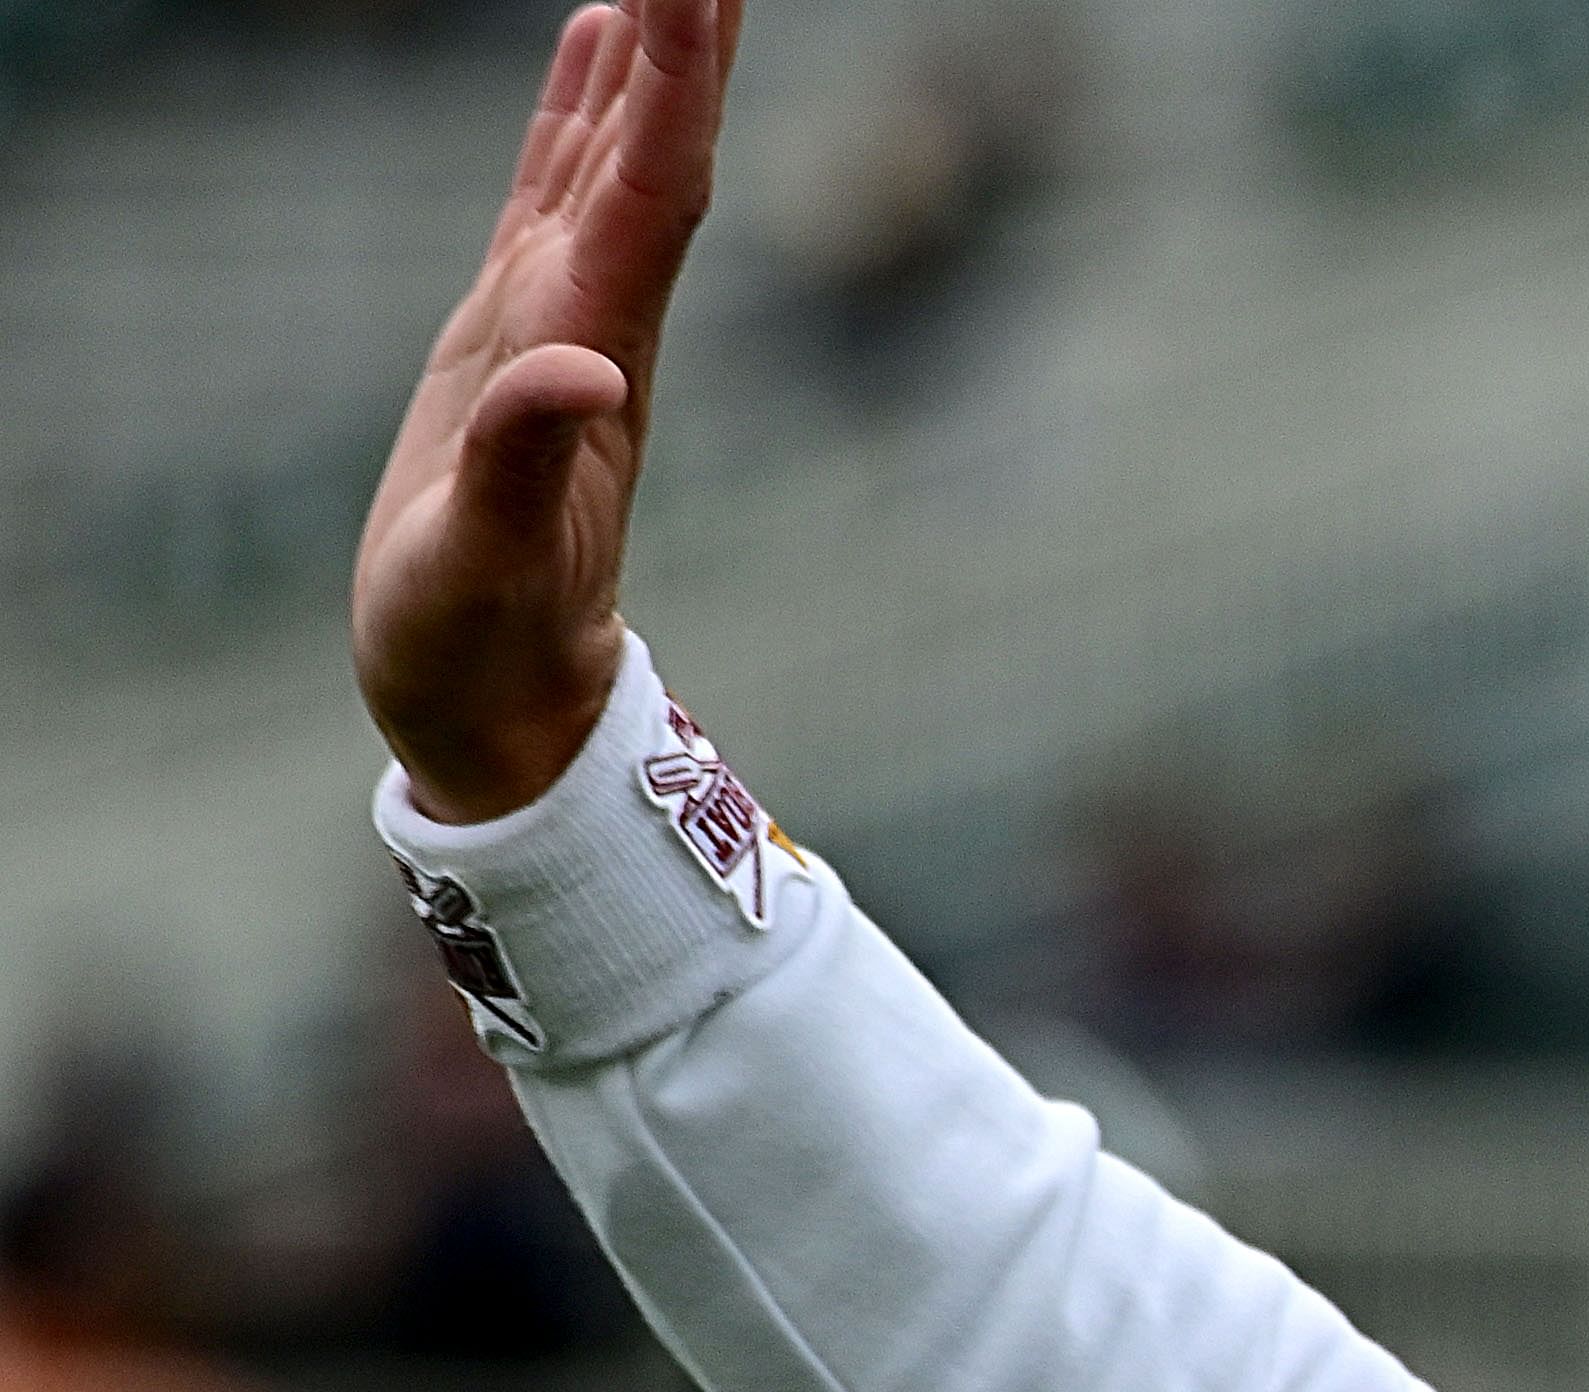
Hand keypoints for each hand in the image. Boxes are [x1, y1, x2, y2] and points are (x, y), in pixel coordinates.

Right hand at [354, 0, 739, 822]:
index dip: (682, 90)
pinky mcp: (516, 335)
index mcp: (594, 354)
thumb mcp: (483, 564)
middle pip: (660, 156)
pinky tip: (599, 51)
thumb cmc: (479, 648)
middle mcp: (597, 322)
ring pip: (619, 160)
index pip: (658, 193)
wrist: (494, 706)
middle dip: (687, 48)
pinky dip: (584, 116)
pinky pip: (558, 195)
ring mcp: (561, 322)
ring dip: (650, 62)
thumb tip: (582, 372)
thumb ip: (524, 468)